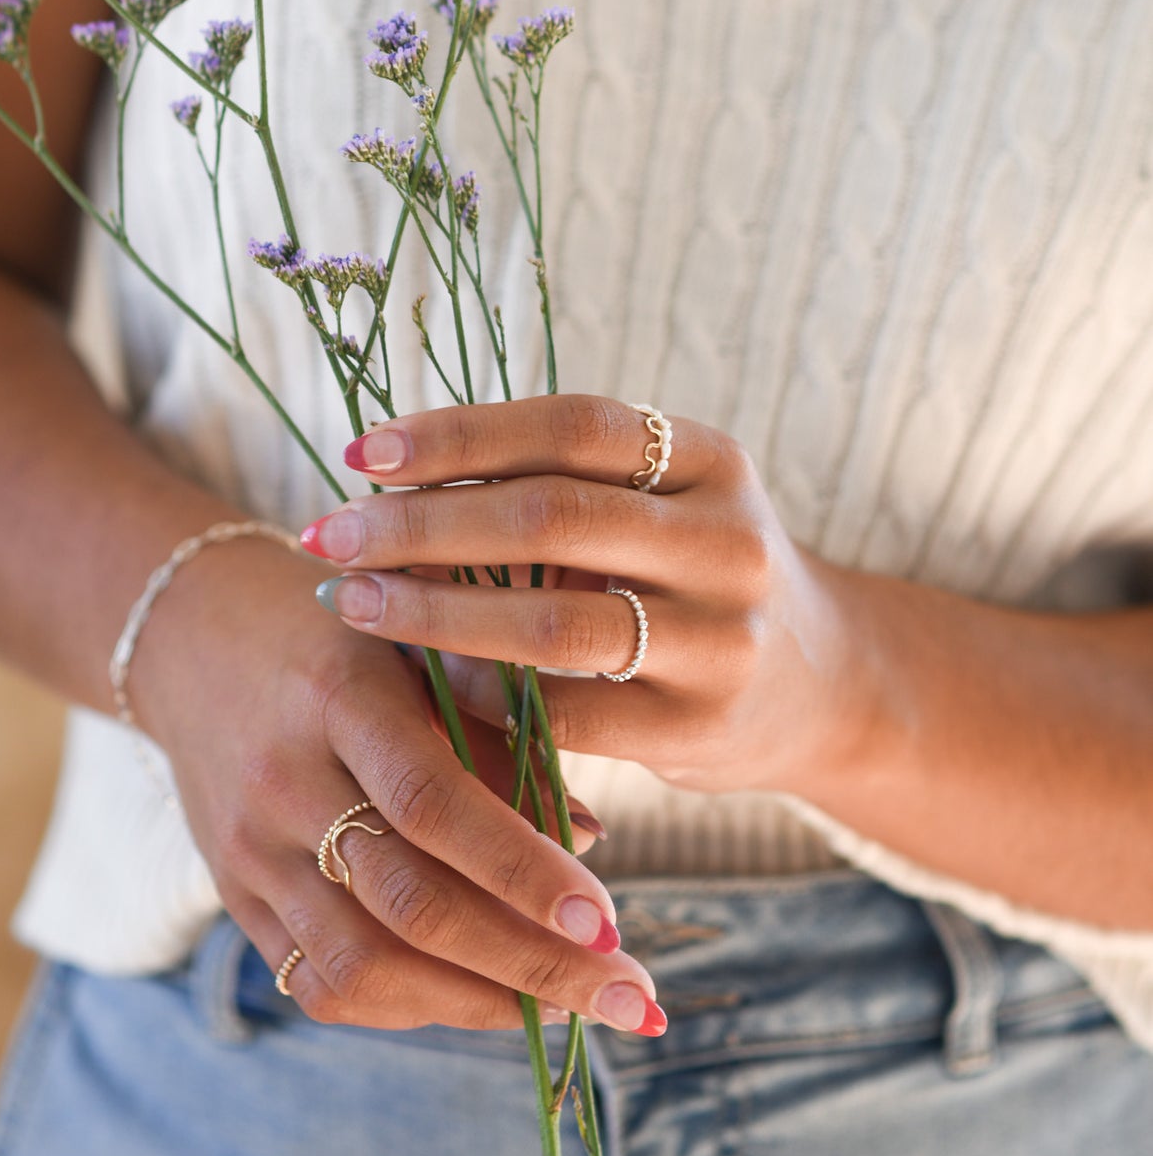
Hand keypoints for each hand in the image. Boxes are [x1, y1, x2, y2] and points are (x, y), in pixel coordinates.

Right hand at [131, 535, 667, 1034]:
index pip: (432, 802)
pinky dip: (413, 1007)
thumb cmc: (341, 634)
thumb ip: (501, 724)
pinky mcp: (234, 897)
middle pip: (409, 904)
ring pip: (365, 965)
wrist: (195, 636)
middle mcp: (283, 780)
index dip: (523, 869)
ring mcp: (250, 850)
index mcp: (339, 696)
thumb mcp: (419, 641)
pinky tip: (483, 996)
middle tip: (630, 995)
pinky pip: (323, 984)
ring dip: (481, 1002)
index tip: (609, 921)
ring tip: (570, 1007)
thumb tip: (592, 836)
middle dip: (532, 964)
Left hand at [302, 396, 878, 799]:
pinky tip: (423, 677)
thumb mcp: (659, 505)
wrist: (824, 686)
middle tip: (331, 531)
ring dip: (433, 610)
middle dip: (423, 523)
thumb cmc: (693, 575)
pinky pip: (565, 715)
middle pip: (550, 517)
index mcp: (709, 460)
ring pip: (551, 624)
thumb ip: (558, 486)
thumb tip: (391, 475)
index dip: (460, 433)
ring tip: (352, 600)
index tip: (364, 450)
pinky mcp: (700, 729)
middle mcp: (727, 541)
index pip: (570, 426)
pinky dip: (482, 694)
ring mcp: (722, 639)